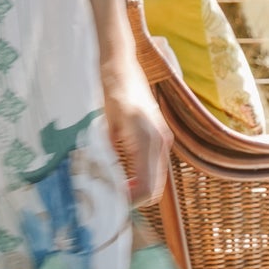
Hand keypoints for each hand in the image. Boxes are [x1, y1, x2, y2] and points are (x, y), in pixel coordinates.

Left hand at [103, 65, 172, 206]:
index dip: (128, 201)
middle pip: (153, 188)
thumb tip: (108, 185)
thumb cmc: (110, 90)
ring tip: (112, 188)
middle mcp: (160, 141)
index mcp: (147, 139)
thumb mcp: (106, 125)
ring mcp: (163, 138)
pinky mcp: (160, 136)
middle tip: (109, 199)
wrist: (121, 65)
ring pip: (155, 180)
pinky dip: (140, 176)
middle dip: (133, 198)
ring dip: (136, 188)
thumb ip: (110, 156)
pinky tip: (121, 174)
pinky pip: (153, 167)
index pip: (146, 187)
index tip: (109, 203)